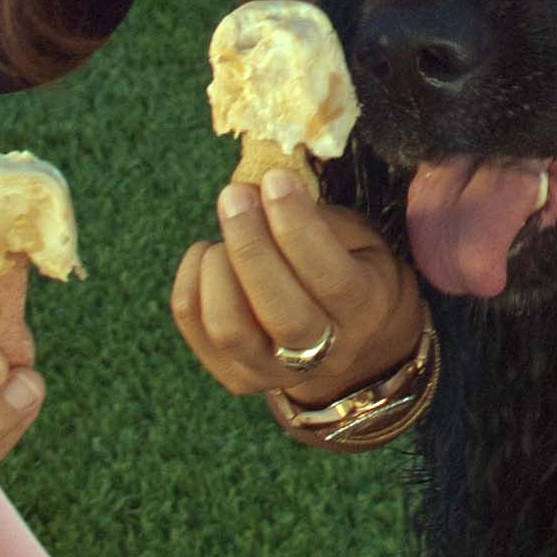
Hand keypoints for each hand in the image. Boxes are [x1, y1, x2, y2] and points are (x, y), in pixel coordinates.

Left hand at [172, 169, 424, 405]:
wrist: (345, 335)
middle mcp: (326, 354)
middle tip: (235, 195)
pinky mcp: (236, 377)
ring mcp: (275, 373)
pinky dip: (191, 281)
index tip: (275, 179)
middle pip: (279, 311)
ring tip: (226, 229)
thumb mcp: (358, 237)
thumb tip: (266, 188)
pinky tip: (208, 253)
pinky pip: (196, 329)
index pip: (331, 278)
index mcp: (365, 310)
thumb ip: (320, 218)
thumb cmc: (352, 266)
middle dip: (250, 246)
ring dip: (218, 267)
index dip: (298, 228)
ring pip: (229, 329)